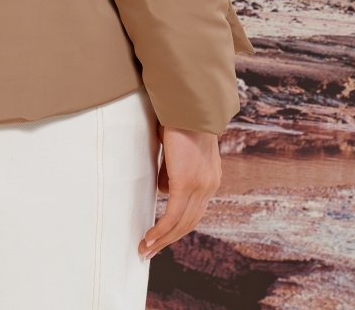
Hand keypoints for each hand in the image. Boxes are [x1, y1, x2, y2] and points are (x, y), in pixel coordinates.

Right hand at [138, 126, 221, 258]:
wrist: (188, 104)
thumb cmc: (179, 118)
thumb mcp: (177, 148)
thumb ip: (172, 168)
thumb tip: (163, 186)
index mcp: (210, 178)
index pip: (195, 210)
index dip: (178, 226)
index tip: (163, 236)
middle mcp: (209, 186)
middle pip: (189, 223)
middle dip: (168, 240)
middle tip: (150, 250)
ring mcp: (200, 186)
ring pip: (181, 224)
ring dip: (162, 240)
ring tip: (145, 248)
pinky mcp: (185, 183)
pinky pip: (172, 215)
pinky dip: (160, 230)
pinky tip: (149, 238)